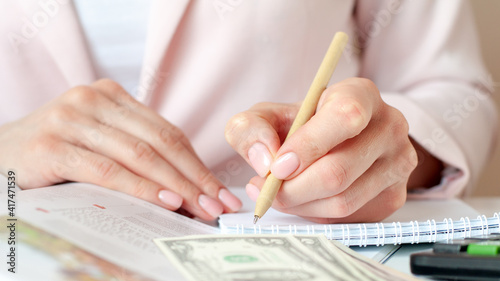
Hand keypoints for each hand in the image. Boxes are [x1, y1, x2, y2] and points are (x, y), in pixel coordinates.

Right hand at [0, 79, 240, 219]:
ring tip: (200, 208)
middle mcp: (93, 99)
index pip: (167, 131)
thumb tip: (187, 188)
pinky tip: (166, 201)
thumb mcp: (100, 141)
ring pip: (139, 155)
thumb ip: (137, 152)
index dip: (198, 163)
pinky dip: (142, 187)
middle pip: (160, 141)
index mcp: (111, 95)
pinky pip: (109, 170)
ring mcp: (71, 118)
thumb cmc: (58, 153)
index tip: (218, 191)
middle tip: (217, 204)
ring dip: (176, 185)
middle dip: (195, 177)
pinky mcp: (53, 145)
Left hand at [225, 78, 417, 222]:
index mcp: (361, 94)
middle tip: (265, 189)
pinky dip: (316, 214)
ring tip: (278, 194)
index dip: (307, 146)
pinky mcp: (395, 196)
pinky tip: (303, 199)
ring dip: (300, 205)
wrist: (333, 141)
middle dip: (292, 188)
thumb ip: (251, 128)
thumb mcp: (267, 115)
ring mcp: (398, 164)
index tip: (277, 166)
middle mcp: (389, 126)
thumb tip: (263, 160)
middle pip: (338, 171)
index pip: (344, 118)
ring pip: (343, 201)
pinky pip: (349, 218)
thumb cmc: (301, 126)